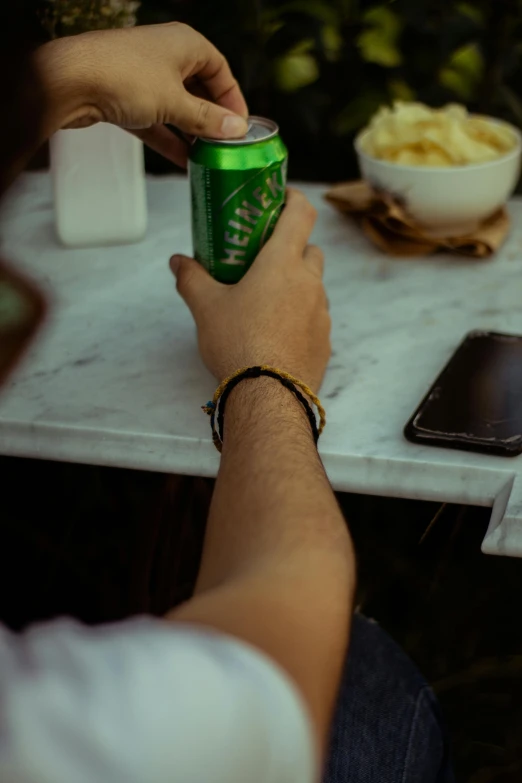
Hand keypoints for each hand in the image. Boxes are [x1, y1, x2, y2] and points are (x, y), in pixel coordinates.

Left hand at [36, 23, 247, 165]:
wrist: (69, 81)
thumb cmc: (125, 77)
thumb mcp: (175, 102)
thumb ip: (207, 119)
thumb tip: (237, 130)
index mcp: (185, 44)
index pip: (220, 70)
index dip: (233, 99)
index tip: (242, 127)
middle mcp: (166, 56)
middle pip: (199, 90)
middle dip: (212, 120)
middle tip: (226, 146)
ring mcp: (144, 77)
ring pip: (177, 108)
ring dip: (191, 133)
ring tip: (208, 159)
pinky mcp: (127, 98)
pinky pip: (157, 121)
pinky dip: (169, 139)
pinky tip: (183, 162)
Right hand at [170, 189, 330, 393]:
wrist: (268, 396)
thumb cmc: (237, 342)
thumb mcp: (206, 307)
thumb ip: (192, 278)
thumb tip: (178, 261)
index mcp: (283, 263)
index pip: (302, 213)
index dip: (293, 199)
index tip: (280, 198)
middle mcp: (310, 283)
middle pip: (310, 250)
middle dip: (291, 248)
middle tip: (264, 259)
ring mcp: (322, 313)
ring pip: (314, 286)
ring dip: (296, 284)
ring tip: (266, 301)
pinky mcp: (325, 341)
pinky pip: (315, 318)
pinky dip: (300, 316)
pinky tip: (276, 333)